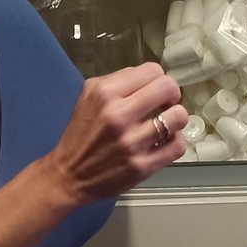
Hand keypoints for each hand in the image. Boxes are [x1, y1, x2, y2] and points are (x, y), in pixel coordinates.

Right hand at [45, 63, 188, 205]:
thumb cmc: (81, 134)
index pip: (152, 71)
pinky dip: (175, 142)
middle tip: (166, 103)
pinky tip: (164, 142)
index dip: (158, 79)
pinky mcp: (142, 165)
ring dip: (176, 118)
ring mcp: (132, 142)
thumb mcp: (89, 97)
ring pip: (178, 117)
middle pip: (168, 88)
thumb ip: (119, 82)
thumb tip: (150, 77)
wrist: (68, 175)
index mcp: (105, 93)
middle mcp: (118, 115)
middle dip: (171, 94)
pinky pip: (177, 146)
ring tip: (167, 123)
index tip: (155, 90)